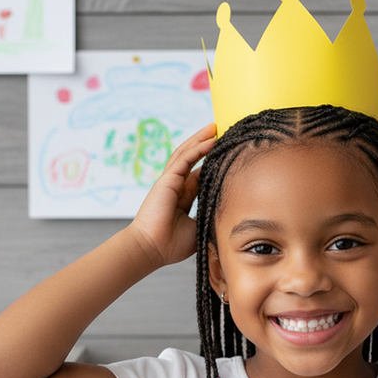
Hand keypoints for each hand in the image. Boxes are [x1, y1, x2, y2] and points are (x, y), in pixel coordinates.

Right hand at [129, 123, 216, 267]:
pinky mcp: (167, 180)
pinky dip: (197, 148)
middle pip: (191, 160)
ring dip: (200, 140)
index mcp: (182, 199)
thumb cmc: (172, 245)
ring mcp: (170, 182)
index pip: (198, 175)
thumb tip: (226, 208)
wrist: (151, 249)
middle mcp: (175, 188)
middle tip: (219, 131)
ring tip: (214, 128)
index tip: (226, 154)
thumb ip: (209, 215)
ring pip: (186, 154)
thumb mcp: (198, 227)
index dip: (210, 164)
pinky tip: (210, 140)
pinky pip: (184, 159)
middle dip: (204, 145)